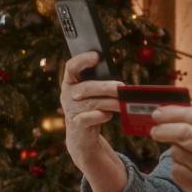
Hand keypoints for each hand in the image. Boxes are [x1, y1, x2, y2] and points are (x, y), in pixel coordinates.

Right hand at [60, 51, 122, 169]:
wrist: (83, 135)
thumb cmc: (93, 108)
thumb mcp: (95, 93)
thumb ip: (101, 83)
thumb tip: (120, 82)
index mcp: (71, 82)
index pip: (71, 67)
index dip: (82, 60)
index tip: (97, 56)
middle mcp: (68, 94)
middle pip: (86, 87)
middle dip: (105, 87)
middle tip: (121, 87)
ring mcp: (70, 109)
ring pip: (91, 103)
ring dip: (110, 102)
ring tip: (123, 102)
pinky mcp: (76, 124)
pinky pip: (88, 118)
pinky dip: (100, 116)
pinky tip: (109, 115)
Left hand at [150, 106, 191, 191]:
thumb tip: (181, 110)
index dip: (173, 113)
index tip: (159, 113)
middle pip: (183, 133)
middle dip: (164, 130)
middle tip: (155, 130)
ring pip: (177, 152)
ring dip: (176, 151)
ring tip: (187, 156)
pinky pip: (177, 171)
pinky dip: (178, 168)